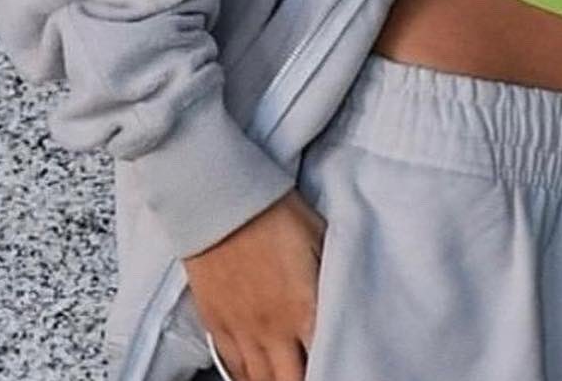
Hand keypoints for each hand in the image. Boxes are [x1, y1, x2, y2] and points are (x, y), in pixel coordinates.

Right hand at [181, 187, 326, 380]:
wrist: (219, 199)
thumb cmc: (273, 210)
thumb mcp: (319, 237)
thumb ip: (330, 275)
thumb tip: (345, 296)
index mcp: (303, 309)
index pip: (324, 361)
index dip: (334, 368)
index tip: (342, 366)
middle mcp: (272, 329)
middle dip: (303, 380)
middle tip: (315, 374)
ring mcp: (241, 330)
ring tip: (288, 378)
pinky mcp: (216, 323)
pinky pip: (233, 366)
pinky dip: (247, 377)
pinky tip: (256, 376)